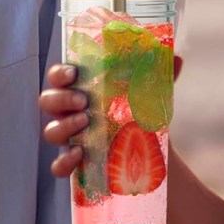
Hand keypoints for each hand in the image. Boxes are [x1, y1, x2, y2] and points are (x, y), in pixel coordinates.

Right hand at [39, 56, 182, 176]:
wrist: (150, 153)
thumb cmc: (140, 115)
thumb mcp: (149, 95)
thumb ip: (158, 77)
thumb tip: (176, 57)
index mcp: (81, 89)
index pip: (57, 76)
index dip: (59, 73)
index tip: (73, 73)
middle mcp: (69, 112)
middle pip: (47, 101)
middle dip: (61, 99)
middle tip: (83, 101)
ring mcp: (70, 138)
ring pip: (50, 131)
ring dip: (64, 125)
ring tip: (86, 122)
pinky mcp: (76, 163)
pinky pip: (58, 165)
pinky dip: (64, 160)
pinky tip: (80, 154)